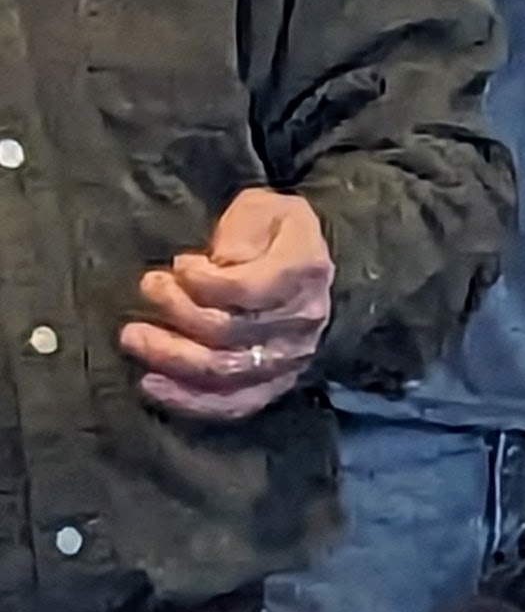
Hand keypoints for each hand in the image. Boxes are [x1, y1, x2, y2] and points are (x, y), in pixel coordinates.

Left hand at [122, 190, 336, 421]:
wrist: (305, 268)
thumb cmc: (274, 232)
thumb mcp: (265, 208)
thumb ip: (243, 228)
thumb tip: (222, 262)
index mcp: (305, 271)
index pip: (245, 288)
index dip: (202, 281)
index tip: (180, 264)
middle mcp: (303, 319)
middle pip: (227, 329)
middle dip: (176, 310)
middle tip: (147, 289)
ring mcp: (290, 357)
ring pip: (223, 369)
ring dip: (170, 355)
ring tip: (133, 336)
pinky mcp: (273, 382)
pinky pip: (233, 403)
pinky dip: (189, 399)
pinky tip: (152, 385)